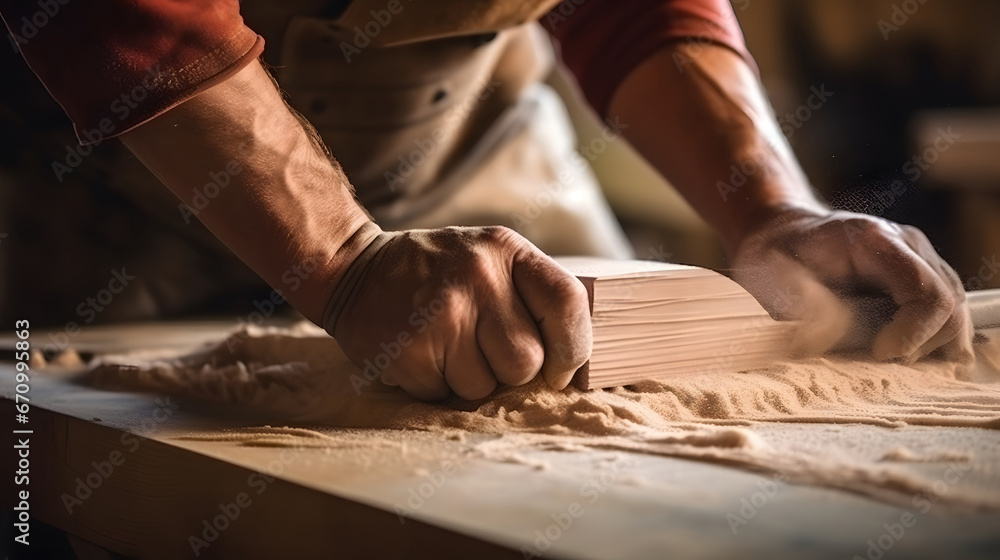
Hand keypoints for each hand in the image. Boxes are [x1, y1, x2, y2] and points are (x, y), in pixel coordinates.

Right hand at [329, 226, 591, 399]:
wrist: (352, 271)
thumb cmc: (437, 273)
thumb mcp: (489, 258)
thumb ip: (533, 295)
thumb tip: (575, 362)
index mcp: (505, 250)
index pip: (567, 303)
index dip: (573, 348)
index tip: (561, 369)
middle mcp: (477, 277)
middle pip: (528, 361)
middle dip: (509, 370)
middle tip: (479, 347)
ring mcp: (441, 314)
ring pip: (486, 386)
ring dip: (469, 379)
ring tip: (444, 345)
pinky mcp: (410, 350)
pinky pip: (446, 395)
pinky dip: (436, 385)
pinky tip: (420, 354)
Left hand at [731, 206, 972, 363]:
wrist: (783, 235)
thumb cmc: (774, 256)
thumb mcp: (772, 275)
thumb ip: (801, 303)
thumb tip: (827, 335)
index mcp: (873, 241)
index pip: (925, 292)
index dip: (912, 333)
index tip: (879, 354)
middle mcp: (909, 247)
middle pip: (949, 308)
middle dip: (919, 346)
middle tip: (874, 358)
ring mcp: (922, 262)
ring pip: (954, 316)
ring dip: (927, 348)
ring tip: (882, 355)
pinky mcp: (923, 282)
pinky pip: (946, 319)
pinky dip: (931, 343)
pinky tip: (898, 352)